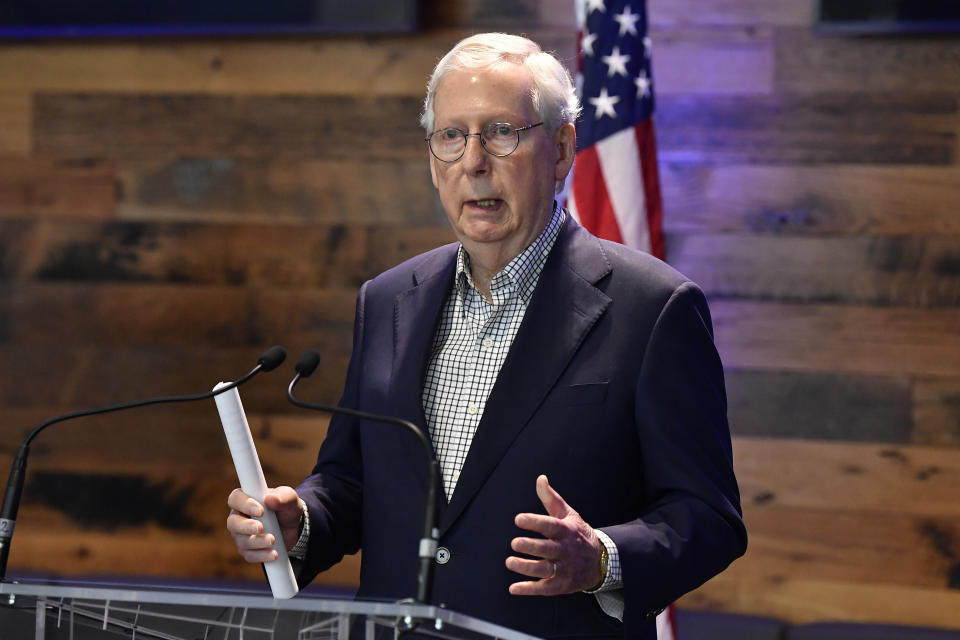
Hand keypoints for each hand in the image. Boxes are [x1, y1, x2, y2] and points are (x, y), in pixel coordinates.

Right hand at [226, 486, 302, 562]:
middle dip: (246, 527)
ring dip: (257, 542)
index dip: (244, 504)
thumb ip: (283, 496)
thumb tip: (271, 499)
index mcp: (245, 499)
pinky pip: (250, 555)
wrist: (293, 528)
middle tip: (261, 528)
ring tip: (272, 540)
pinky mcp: (248, 550)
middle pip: (232, 523)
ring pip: (242, 541)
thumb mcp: (290, 499)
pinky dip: (262, 555)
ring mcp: (241, 535)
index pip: (235, 499)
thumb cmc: (287, 508)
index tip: (261, 511)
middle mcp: (239, 517)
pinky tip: (273, 554)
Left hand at [506, 475, 602, 594]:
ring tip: (509, 561)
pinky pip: (544, 588)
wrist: (601, 562)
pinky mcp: (562, 585)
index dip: (535, 522)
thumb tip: (540, 478)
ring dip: (526, 567)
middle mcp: (566, 550)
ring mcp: (565, 569)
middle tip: (515, 543)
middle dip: (531, 546)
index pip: (550, 526)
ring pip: (545, 570)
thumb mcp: (568, 514)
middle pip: (548, 549)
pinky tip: (513, 588)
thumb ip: (551, 498)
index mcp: (566, 531)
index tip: (518, 519)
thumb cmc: (578, 534)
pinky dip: (529, 589)